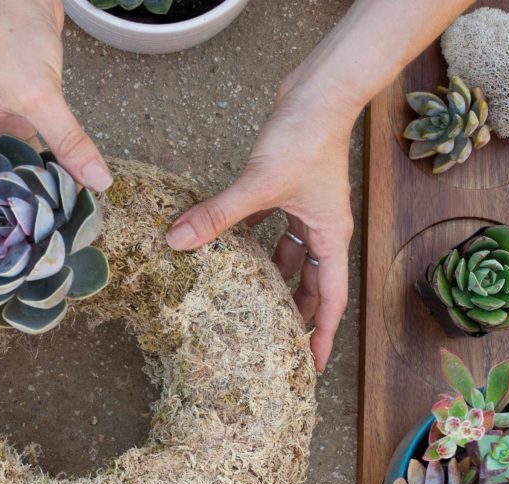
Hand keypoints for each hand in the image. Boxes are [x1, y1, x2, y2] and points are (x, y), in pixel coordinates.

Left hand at [165, 83, 355, 371]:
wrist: (318, 92)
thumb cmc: (306, 138)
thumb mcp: (260, 184)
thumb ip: (219, 215)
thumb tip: (178, 241)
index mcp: (329, 237)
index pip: (331, 300)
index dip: (321, 335)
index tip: (311, 366)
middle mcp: (322, 229)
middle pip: (312, 284)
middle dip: (294, 313)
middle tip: (274, 342)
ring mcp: (305, 210)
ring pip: (290, 257)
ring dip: (271, 278)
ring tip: (247, 304)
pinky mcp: (287, 190)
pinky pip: (271, 227)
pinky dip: (253, 241)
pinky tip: (228, 250)